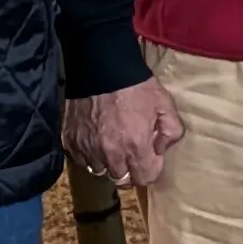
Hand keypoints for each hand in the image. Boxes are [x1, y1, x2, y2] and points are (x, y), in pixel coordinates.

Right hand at [63, 79, 184, 189]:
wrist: (100, 65)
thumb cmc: (135, 85)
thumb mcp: (165, 104)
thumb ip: (172, 132)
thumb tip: (160, 150)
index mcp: (135, 146)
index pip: (144, 178)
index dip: (150, 169)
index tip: (150, 156)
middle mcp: (110, 153)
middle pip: (121, 178)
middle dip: (129, 168)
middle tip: (131, 150)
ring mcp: (87, 148)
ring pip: (100, 170)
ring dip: (108, 162)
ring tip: (112, 145)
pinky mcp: (70, 140)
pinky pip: (82, 159)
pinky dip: (89, 153)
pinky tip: (95, 139)